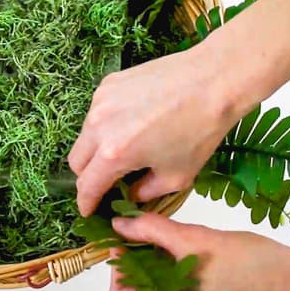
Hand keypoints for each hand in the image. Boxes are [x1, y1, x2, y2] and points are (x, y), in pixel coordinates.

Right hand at [69, 46, 246, 216]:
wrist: (213, 81)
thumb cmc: (200, 130)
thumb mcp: (177, 176)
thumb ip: (145, 192)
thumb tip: (130, 195)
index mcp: (113, 153)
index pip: (86, 186)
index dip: (86, 202)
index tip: (88, 209)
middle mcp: (98, 126)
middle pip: (76, 161)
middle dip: (88, 176)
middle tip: (108, 180)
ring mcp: (100, 101)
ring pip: (85, 135)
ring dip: (97, 148)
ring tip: (127, 146)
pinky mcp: (108, 84)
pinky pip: (97, 112)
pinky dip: (107, 123)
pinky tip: (133, 120)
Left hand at [108, 213, 289, 290]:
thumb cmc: (250, 264)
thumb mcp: (195, 239)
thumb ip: (154, 231)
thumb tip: (119, 223)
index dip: (115, 269)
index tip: (117, 241)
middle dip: (129, 266)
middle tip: (133, 236)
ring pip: (152, 290)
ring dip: (145, 265)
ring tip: (150, 238)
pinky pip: (170, 288)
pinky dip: (164, 269)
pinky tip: (170, 247)